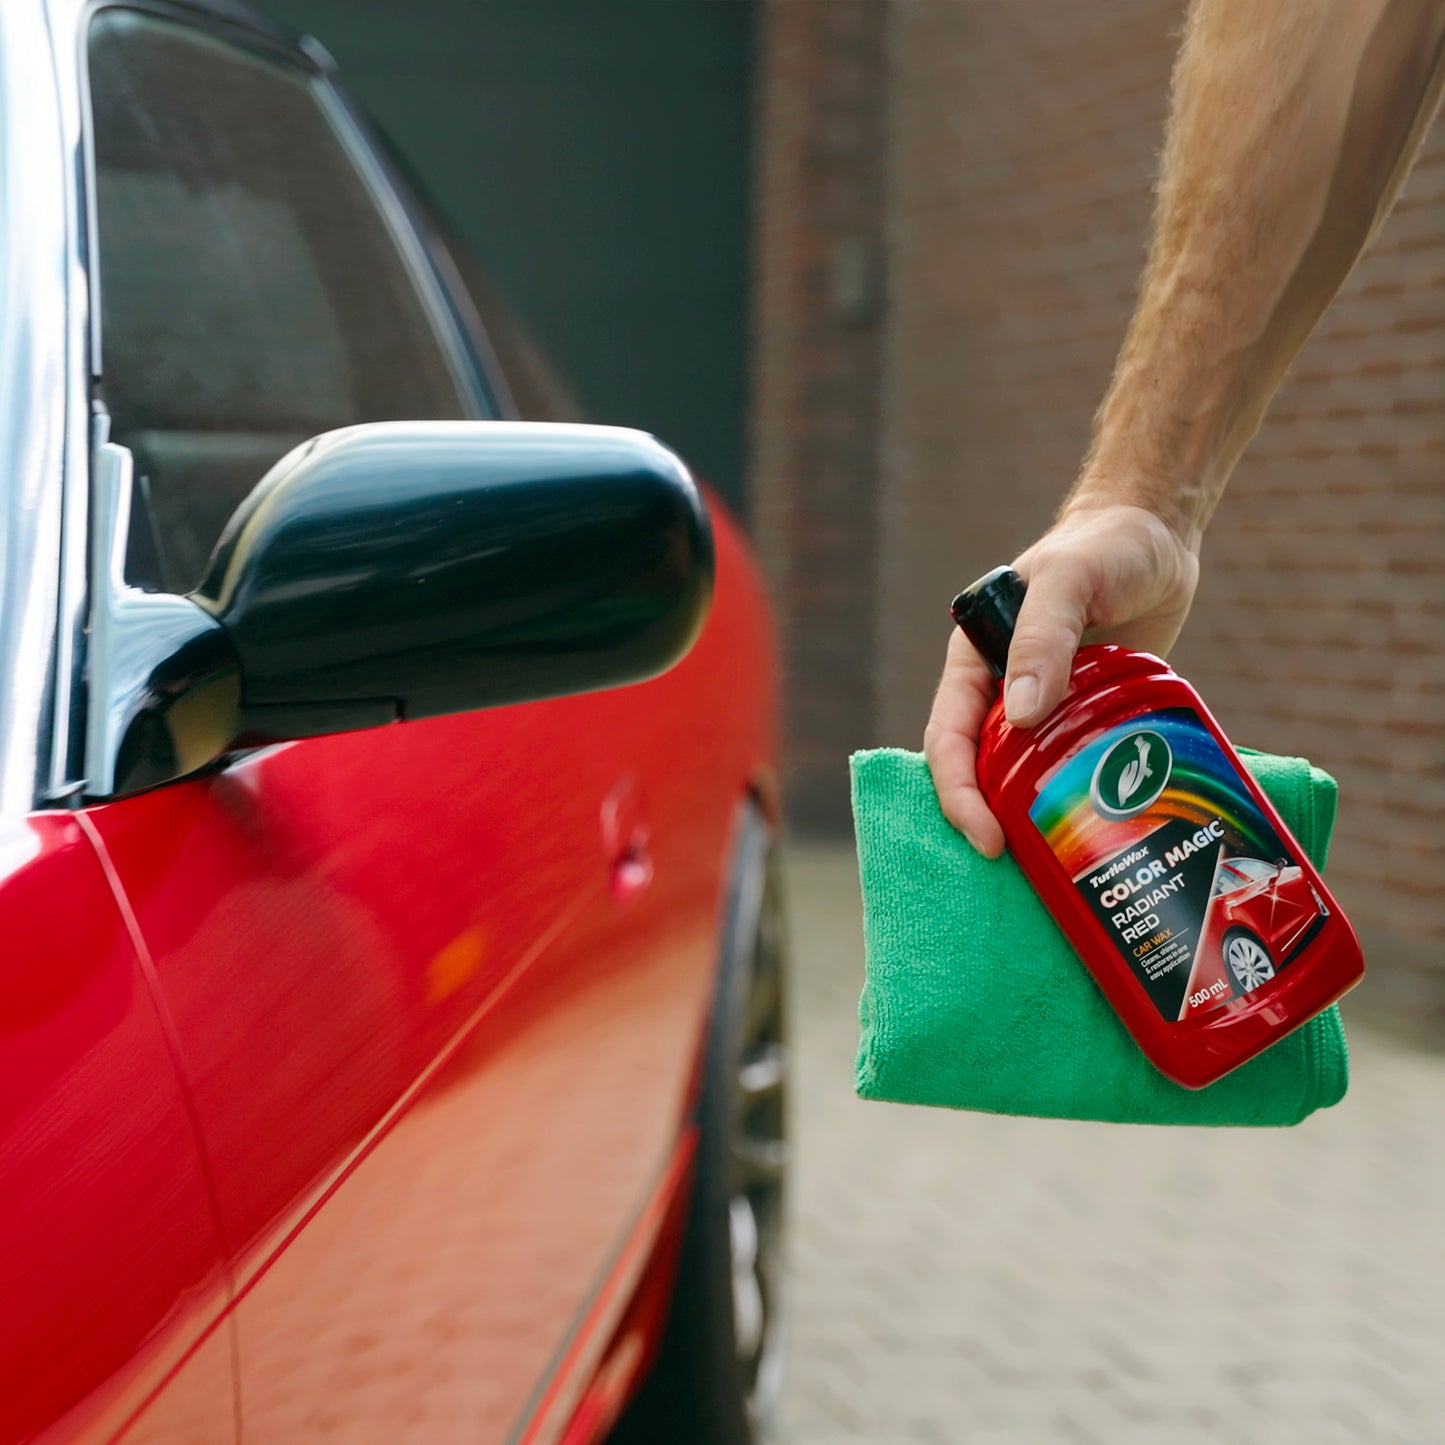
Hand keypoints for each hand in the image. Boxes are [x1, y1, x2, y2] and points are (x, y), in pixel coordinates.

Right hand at [924, 502, 1199, 856]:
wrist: (1157, 535)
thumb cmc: (1103, 548)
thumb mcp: (1068, 581)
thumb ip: (1041, 639)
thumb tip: (1020, 716)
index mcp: (975, 663)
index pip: (949, 740)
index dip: (958, 794)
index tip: (987, 839)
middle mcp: (1003, 692)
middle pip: (980, 771)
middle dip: (990, 820)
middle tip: (1021, 865)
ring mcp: (1048, 708)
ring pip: (1026, 777)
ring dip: (1035, 817)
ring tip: (1059, 864)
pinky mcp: (1090, 718)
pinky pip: (1077, 766)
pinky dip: (1081, 798)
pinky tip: (1103, 831)